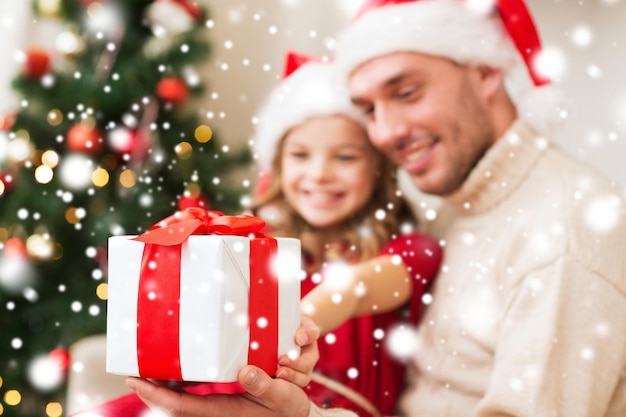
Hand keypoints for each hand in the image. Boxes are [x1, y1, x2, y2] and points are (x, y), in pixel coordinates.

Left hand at [125, 319, 319, 416]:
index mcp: (221, 411)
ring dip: (162, 385)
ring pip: (179, 399)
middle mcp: (212, 410)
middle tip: (131, 368)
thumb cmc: (288, 409)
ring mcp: (214, 407)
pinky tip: (176, 370)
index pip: (178, 406)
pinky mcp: (220, 402)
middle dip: (150, 388)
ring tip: (147, 366)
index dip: (153, 394)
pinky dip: (177, 383)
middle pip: (172, 402)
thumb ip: (265, 385)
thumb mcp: (282, 396)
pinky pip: (190, 394)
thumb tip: (245, 371)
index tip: (132, 379)